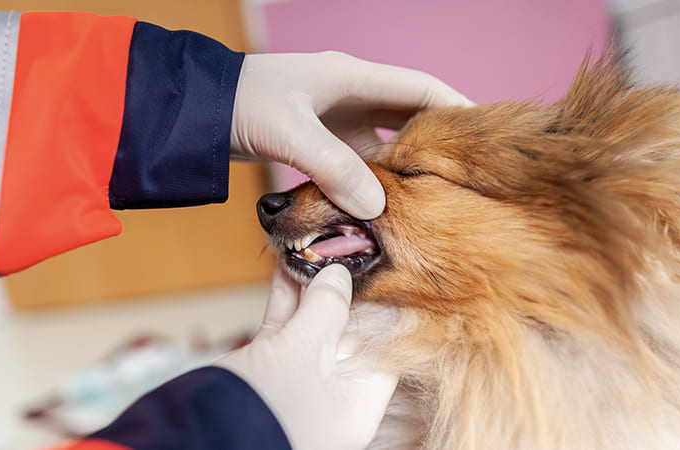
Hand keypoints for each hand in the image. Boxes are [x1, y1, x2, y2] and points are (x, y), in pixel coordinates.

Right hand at [215, 263, 398, 449]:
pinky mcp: (269, 367)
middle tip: (338, 250)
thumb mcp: (304, 351)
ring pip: (312, 325)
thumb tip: (340, 275)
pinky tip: (285, 266)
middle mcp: (332, 392)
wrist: (200, 433)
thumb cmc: (265, 406)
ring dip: (310, 288)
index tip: (378, 269)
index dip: (381, 306)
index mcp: (357, 401)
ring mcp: (299, 379)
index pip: (384, 348)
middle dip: (341, 291)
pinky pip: (284, 326)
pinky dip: (285, 297)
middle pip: (348, 332)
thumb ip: (327, 308)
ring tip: (310, 250)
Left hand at [230, 52, 472, 218]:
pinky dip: (374, 178)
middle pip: (409, 114)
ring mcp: (334, 117)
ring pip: (383, 141)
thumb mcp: (290, 133)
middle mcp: (350, 93)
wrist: (196, 110)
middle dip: (435, 140)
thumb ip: (333, 168)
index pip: (420, 87)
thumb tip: (376, 209)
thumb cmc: (240, 104)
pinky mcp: (318, 138)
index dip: (456, 107)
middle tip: (464, 173)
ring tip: (431, 194)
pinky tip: (383, 201)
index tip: (483, 135)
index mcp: (352, 77)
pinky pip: (358, 158)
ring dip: (403, 165)